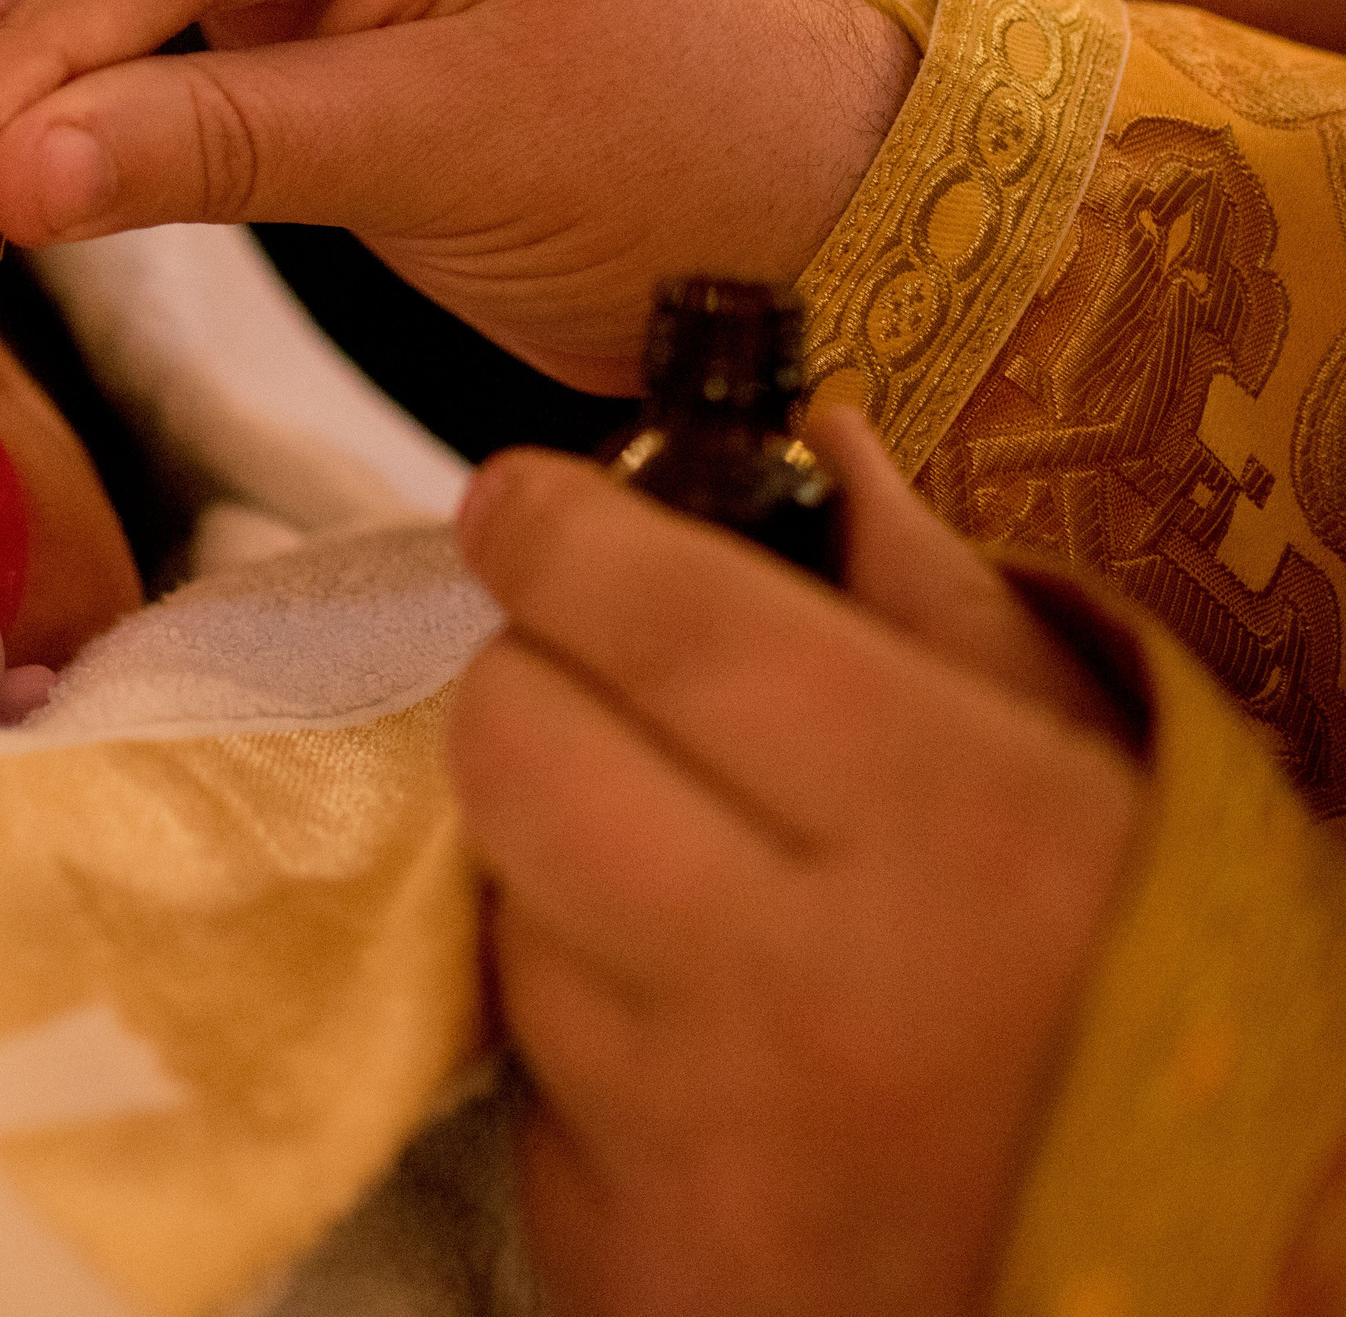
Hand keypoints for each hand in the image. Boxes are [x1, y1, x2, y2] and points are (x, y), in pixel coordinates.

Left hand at [447, 404, 1140, 1314]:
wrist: (1168, 1298)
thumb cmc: (1139, 1013)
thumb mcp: (1102, 787)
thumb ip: (940, 603)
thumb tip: (816, 437)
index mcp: (959, 834)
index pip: (674, 625)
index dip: (562, 535)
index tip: (520, 503)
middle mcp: (804, 988)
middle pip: (516, 745)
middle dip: (527, 683)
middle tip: (591, 689)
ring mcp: (690, 1137)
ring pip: (500, 907)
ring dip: (554, 870)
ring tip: (690, 902)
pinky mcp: (619, 1253)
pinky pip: (519, 1071)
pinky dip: (571, 1028)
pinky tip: (683, 1043)